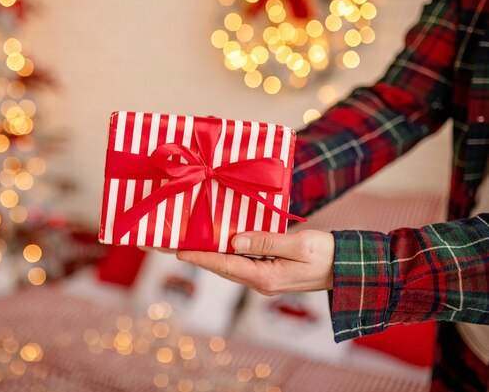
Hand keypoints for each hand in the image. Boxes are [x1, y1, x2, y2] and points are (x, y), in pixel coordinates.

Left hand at [176, 230, 333, 295]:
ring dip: (209, 255)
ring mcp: (264, 279)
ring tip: (188, 243)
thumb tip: (234, 239)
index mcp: (265, 277)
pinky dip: (226, 254)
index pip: (224, 265)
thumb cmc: (327, 254)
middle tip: (173, 245)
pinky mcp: (269, 273)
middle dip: (197, 256)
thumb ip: (266, 242)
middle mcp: (260, 282)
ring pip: (229, 266)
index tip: (177, 250)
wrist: (348, 268)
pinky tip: (218, 243)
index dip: (199, 256)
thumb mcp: (298, 245)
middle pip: (221, 268)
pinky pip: (241, 263)